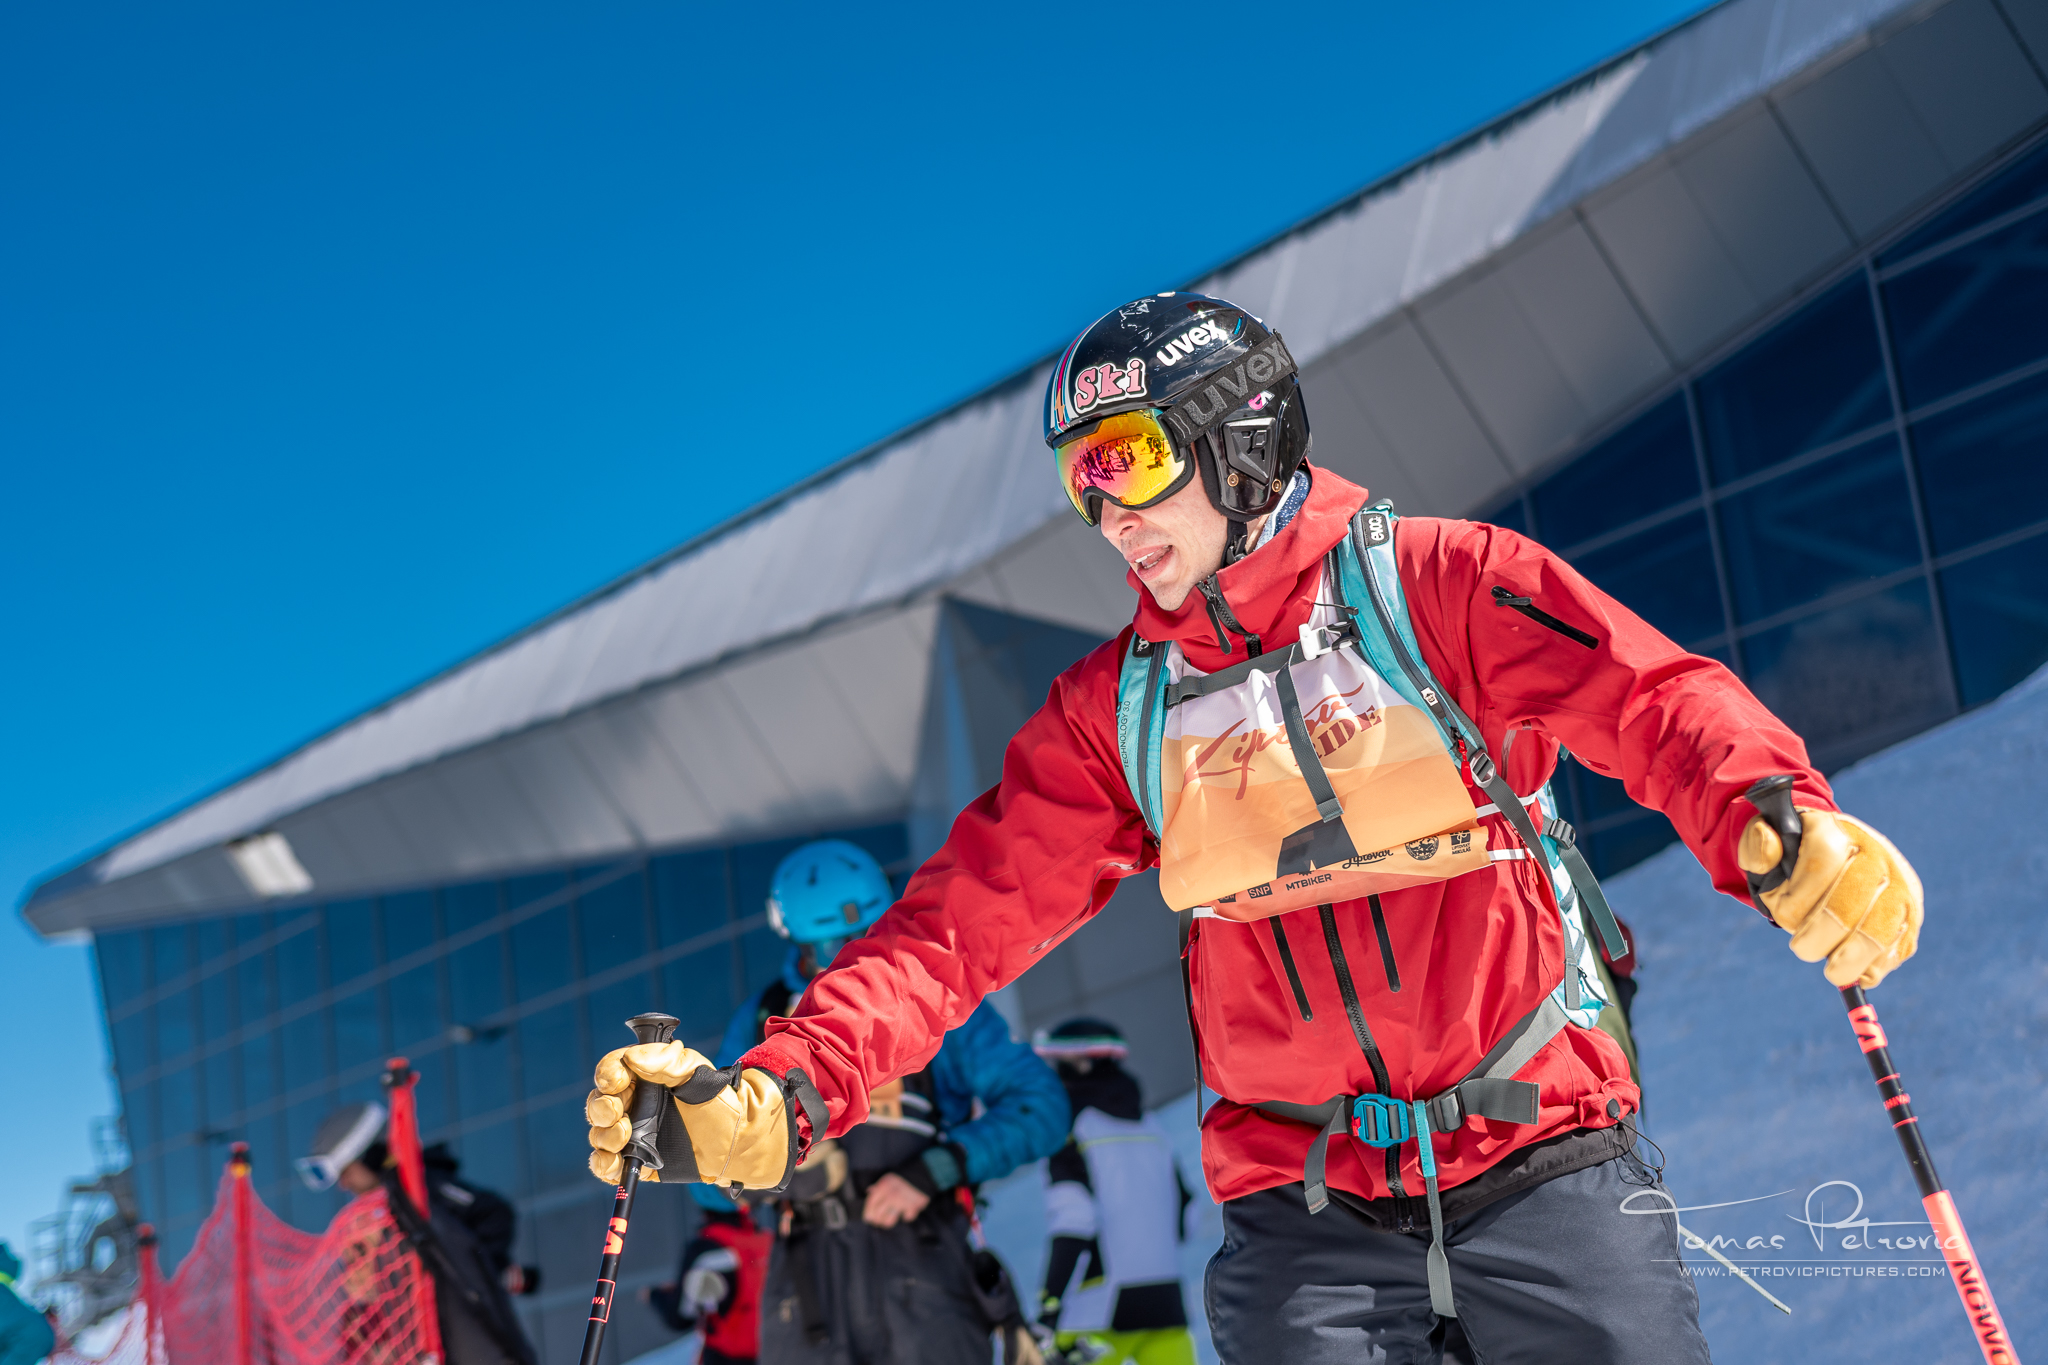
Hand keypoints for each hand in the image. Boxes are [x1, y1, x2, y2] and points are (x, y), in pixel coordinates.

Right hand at [584, 1041, 790, 1186]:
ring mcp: (633, 1133)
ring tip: (625, 1136)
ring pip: (600, 1134)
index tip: (618, 1081)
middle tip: (619, 1112)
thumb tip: (632, 1059)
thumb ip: (668, 1062)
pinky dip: (603, 1165)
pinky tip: (615, 1162)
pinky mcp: (637, 1161)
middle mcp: (634, 1103)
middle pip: (599, 1103)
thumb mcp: (699, 1073)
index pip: (612, 1069)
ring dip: (604, 1136)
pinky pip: (607, 1165)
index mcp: (644, 1076)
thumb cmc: (720, 1101)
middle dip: (602, 1107)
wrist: (739, 1141)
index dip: (608, 1074)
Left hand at [861, 1172, 930, 1227]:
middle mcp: (891, 1195)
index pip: (871, 1203)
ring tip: (888, 1221)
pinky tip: (906, 1212)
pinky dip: (906, 1216)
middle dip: (877, 1220)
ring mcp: (902, 1202)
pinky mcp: (913, 1207)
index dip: (868, 1213)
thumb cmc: (903, 1178)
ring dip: (888, 1222)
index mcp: (883, 1186)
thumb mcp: (888, 1178)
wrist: (921, 1175)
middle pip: (878, 1215)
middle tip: (878, 1222)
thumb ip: (878, 1186)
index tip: (868, 1218)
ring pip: (889, 1221)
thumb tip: (869, 1191)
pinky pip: (906, 1218)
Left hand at [1738, 808, 1922, 986]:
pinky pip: (1900, 946)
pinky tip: (1858, 973)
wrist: (1837, 858)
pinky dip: (1877, 966)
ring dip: (1853, 957)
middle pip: (1852, 901)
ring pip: (1881, 928)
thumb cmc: (1794, 858)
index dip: (1798, 898)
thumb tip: (1768, 848)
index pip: (1821, 864)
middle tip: (1802, 949)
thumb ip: (1759, 848)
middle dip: (1821, 934)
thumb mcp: (1768, 846)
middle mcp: (1877, 854)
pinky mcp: (1912, 913)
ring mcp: (1900, 884)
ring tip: (1834, 973)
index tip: (1782, 916)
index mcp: (1838, 831)